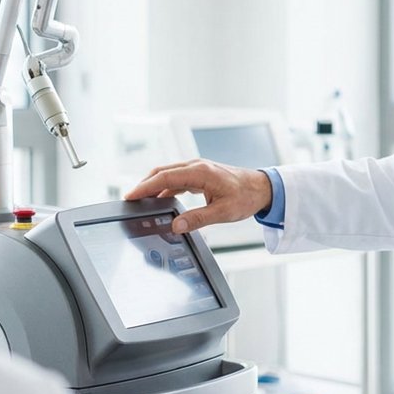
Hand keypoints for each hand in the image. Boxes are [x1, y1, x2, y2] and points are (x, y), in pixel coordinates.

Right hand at [124, 159, 272, 233]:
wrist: (262, 188)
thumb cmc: (247, 197)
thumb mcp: (223, 212)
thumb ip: (198, 219)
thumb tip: (176, 226)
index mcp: (200, 172)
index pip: (165, 177)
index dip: (145, 187)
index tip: (130, 196)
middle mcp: (197, 166)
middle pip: (162, 172)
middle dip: (144, 185)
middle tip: (130, 199)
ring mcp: (198, 169)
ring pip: (168, 174)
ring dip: (154, 185)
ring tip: (141, 200)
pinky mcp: (200, 175)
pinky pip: (177, 179)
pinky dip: (165, 187)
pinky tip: (161, 199)